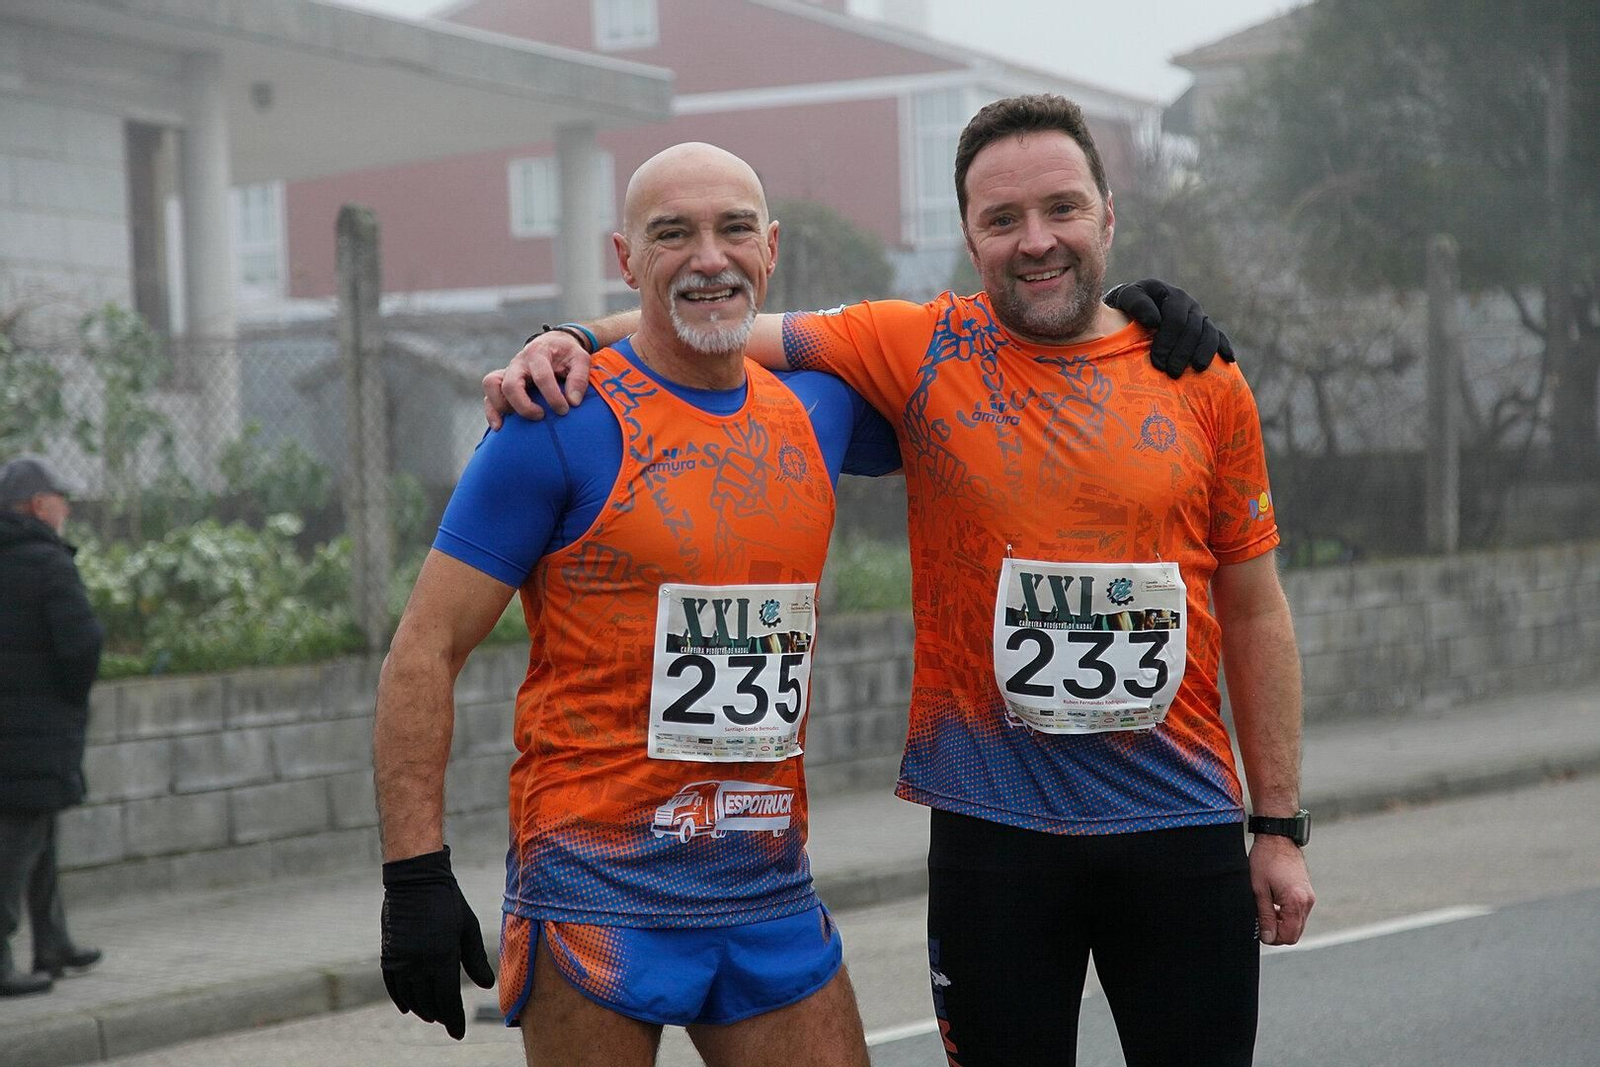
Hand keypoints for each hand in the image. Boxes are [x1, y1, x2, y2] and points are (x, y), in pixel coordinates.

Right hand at [380, 847, 495, 1039]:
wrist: (415, 880)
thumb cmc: (448, 901)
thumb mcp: (468, 928)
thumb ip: (475, 960)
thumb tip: (487, 986)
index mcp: (442, 957)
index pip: (448, 1001)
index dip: (454, 1020)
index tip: (459, 1033)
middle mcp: (419, 964)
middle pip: (429, 1003)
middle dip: (441, 1016)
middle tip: (449, 1021)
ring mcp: (401, 961)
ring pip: (410, 998)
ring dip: (422, 1009)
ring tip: (433, 1014)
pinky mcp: (388, 955)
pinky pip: (393, 987)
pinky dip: (401, 999)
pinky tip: (408, 1006)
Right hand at [482, 330, 593, 428]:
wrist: (553, 344)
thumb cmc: (567, 354)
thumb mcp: (580, 359)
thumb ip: (579, 378)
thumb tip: (573, 402)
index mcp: (538, 353)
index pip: (541, 376)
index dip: (552, 396)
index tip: (564, 410)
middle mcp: (519, 362)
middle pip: (511, 384)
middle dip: (524, 405)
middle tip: (541, 416)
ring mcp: (508, 371)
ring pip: (492, 385)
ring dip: (502, 406)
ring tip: (516, 421)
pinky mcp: (502, 382)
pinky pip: (488, 395)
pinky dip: (491, 411)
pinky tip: (500, 427)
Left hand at [1105, 278, 1235, 378]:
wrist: (1125, 312)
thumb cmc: (1122, 308)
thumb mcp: (1124, 300)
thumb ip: (1136, 304)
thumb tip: (1155, 321)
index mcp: (1167, 293)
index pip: (1175, 318)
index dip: (1168, 340)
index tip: (1157, 361)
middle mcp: (1185, 302)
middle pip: (1192, 328)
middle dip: (1183, 351)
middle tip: (1171, 372)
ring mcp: (1196, 315)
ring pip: (1208, 333)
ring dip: (1203, 352)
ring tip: (1195, 369)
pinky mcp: (1203, 327)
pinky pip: (1217, 335)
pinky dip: (1224, 346)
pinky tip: (1228, 359)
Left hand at [1247, 834, 1314, 945]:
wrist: (1278, 838)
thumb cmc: (1265, 860)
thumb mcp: (1259, 889)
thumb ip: (1265, 916)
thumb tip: (1267, 937)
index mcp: (1296, 901)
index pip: (1289, 936)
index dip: (1272, 938)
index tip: (1260, 929)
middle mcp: (1307, 902)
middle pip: (1295, 933)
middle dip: (1278, 932)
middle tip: (1261, 920)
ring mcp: (1309, 898)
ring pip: (1297, 923)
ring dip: (1282, 923)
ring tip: (1266, 908)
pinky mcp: (1307, 893)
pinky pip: (1299, 913)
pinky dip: (1287, 914)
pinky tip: (1274, 903)